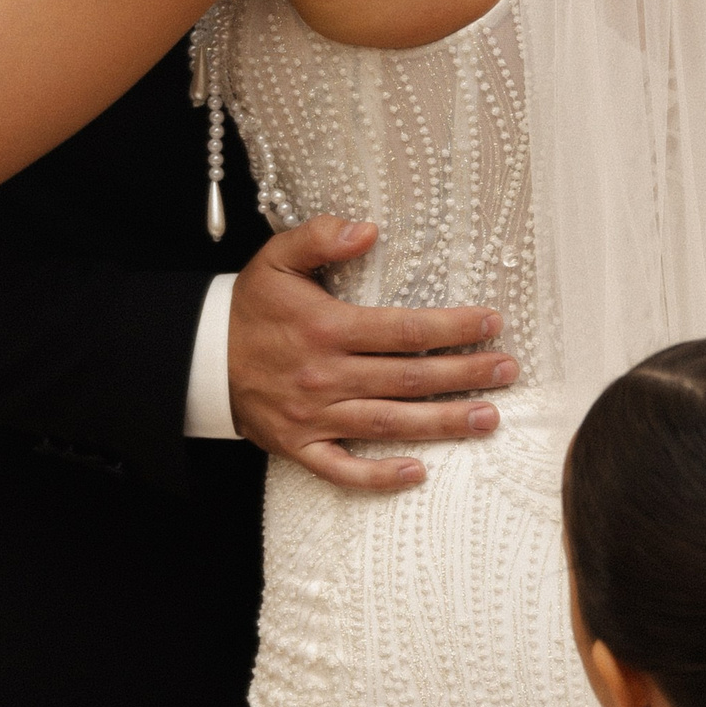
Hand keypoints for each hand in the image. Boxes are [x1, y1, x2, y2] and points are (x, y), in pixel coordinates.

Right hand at [227, 215, 516, 494]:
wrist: (198, 358)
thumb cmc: (248, 308)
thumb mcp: (275, 258)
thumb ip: (320, 238)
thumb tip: (368, 229)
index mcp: (327, 329)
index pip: (404, 329)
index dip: (453, 326)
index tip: (492, 322)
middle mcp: (326, 376)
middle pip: (409, 379)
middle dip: (465, 374)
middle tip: (507, 370)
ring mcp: (315, 417)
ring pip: (390, 424)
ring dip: (443, 423)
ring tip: (488, 418)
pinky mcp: (300, 446)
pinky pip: (343, 470)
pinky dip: (379, 477)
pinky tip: (417, 473)